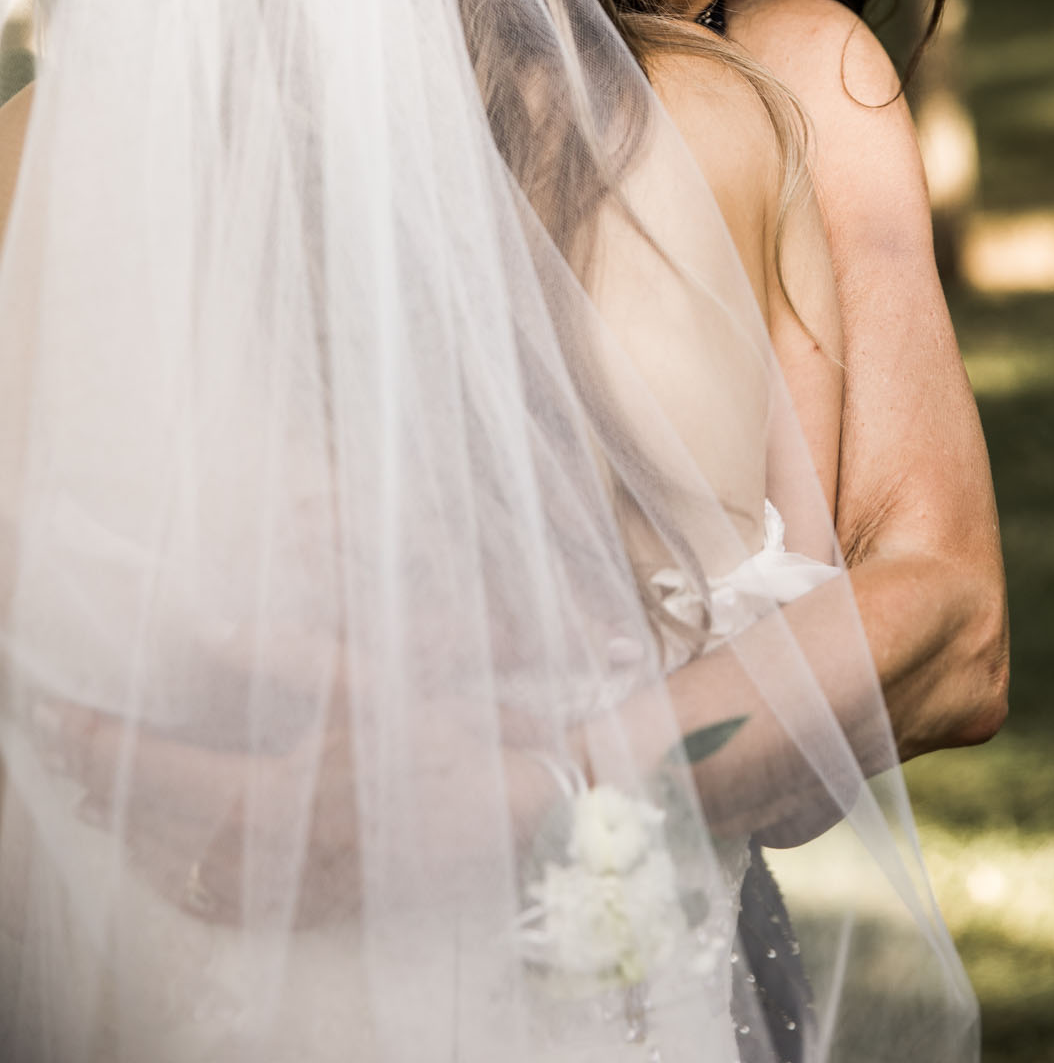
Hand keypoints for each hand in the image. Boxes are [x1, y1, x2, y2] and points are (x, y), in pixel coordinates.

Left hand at [32, 688, 564, 930]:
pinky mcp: (321, 899)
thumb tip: (204, 630)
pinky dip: (185, 879)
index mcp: (270, 790)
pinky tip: (182, 865)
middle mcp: (267, 849)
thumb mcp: (367, 677)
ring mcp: (292, 884)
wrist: (520, 810)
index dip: (99, 738)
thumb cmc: (447, 734)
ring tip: (106, 800)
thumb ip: (280, 653)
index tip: (55, 711)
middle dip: (105, 784)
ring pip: (181, 869)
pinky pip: (226, 902)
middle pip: (155, 825)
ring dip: (136, 833)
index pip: (155, 766)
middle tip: (68, 749)